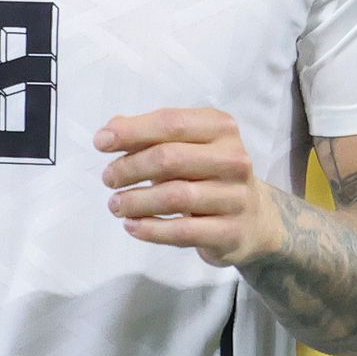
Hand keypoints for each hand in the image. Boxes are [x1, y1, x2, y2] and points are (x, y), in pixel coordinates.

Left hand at [95, 108, 289, 266]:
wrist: (255, 220)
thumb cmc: (210, 176)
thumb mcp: (188, 147)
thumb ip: (150, 135)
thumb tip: (110, 131)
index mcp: (221, 129)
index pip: (171, 123)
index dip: (131, 131)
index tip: (100, 142)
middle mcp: (234, 159)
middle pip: (169, 158)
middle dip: (129, 168)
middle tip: (108, 179)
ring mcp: (236, 197)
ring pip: (175, 196)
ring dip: (136, 201)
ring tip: (115, 205)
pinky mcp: (231, 232)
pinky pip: (183, 231)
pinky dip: (151, 229)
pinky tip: (132, 226)